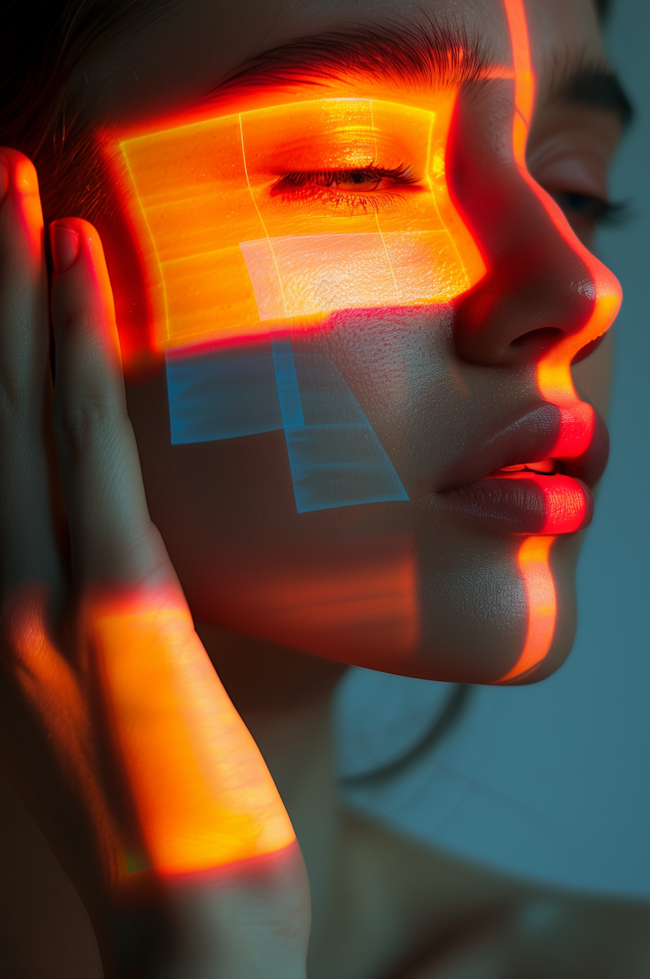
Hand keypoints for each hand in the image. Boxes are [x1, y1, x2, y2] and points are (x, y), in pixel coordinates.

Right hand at [0, 148, 309, 976]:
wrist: (188, 932)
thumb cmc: (164, 820)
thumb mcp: (113, 697)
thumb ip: (96, 611)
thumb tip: (113, 544)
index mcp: (2, 604)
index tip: (1, 273)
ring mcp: (41, 589)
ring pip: (18, 404)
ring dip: (16, 286)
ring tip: (17, 187)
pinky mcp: (109, 600)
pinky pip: (90, 446)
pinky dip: (77, 347)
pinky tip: (79, 264)